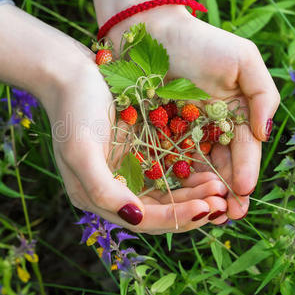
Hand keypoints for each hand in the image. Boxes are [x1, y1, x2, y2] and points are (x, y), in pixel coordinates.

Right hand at [0, 4, 228, 232]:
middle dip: (191, 208)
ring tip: (220, 187)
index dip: (176, 218)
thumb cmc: (73, 111)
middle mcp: (115, 191)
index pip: (143, 220)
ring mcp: (128, 171)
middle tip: (222, 202)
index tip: (205, 208)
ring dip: (194, 194)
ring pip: (168, 193)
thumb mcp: (82, 151)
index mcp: (97, 198)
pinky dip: (188, 173)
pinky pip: (169, 170)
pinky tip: (208, 169)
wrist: (71, 74)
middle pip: (160, 211)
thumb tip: (134, 218)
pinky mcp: (140, 152)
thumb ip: (104, 189)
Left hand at [77, 0, 279, 221]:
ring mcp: (186, 132)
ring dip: (203, 192)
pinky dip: (176, 180)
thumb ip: (262, 95)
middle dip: (228, 191)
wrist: (150, 28)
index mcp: (237, 112)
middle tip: (227, 214)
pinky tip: (178, 196)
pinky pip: (169, 161)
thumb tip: (265, 134)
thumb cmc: (199, 41)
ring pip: (198, 169)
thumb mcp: (243, 61)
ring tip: (205, 212)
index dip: (246, 171)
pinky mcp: (159, 133)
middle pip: (224, 165)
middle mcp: (214, 126)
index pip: (246, 149)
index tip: (243, 191)